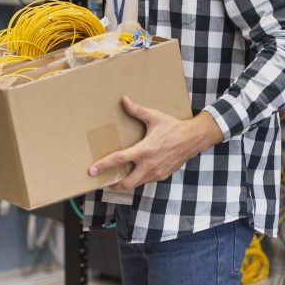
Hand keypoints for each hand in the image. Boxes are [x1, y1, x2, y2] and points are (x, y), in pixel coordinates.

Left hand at [88, 96, 223, 189]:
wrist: (193, 139)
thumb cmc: (173, 127)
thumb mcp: (154, 117)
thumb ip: (137, 110)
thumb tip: (124, 100)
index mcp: (145, 150)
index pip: (120, 159)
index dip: (104, 165)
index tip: (92, 170)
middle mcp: (149, 165)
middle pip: (126, 182)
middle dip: (113, 183)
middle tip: (103, 180)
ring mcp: (156, 172)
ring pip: (136, 184)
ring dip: (125, 182)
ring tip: (116, 178)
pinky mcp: (162, 175)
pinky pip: (146, 181)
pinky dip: (138, 179)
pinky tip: (134, 173)